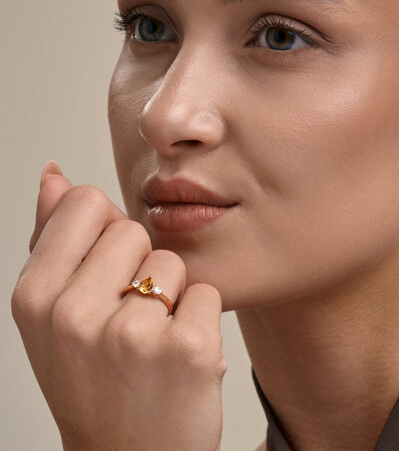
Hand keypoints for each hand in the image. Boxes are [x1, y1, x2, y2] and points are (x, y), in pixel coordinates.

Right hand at [12, 161, 226, 450]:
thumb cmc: (94, 380)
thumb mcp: (53, 314)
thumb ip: (53, 236)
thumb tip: (54, 174)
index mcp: (36, 296)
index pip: (89, 202)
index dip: (106, 235)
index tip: (104, 278)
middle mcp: (74, 314)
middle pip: (135, 229)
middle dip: (139, 267)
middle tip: (128, 321)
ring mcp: (132, 333)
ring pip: (174, 261)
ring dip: (170, 296)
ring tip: (152, 342)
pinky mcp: (188, 350)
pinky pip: (207, 292)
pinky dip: (200, 320)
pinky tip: (180, 358)